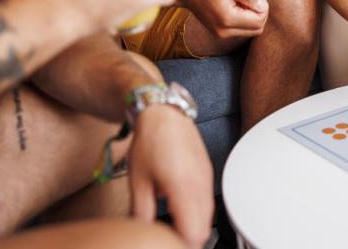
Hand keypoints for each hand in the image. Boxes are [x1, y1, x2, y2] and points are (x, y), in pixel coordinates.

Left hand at [128, 105, 213, 248]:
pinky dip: (198, 214)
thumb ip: (141, 213)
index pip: (193, 234)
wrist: (163, 112)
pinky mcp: (207, 173)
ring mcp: (207, 178)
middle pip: (203, 230)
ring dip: (194, 228)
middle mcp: (200, 185)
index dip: (181, 245)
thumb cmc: (150, 141)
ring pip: (208, 218)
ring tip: (173, 229)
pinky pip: (208, 202)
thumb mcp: (138, 181)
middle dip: (188, 240)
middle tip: (169, 240)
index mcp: (183, 188)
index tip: (168, 245)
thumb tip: (141, 232)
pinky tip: (181, 211)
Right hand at [178, 0, 267, 37]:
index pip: (259, 21)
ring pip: (251, 30)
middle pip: (258, 28)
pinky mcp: (220, 33)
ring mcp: (222, 34)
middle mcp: (225, 32)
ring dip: (253, 16)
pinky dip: (245, 19)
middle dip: (259, 12)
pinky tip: (236, 6)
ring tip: (241, 1)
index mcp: (228, 20)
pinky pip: (242, 30)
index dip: (263, 7)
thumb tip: (262, 6)